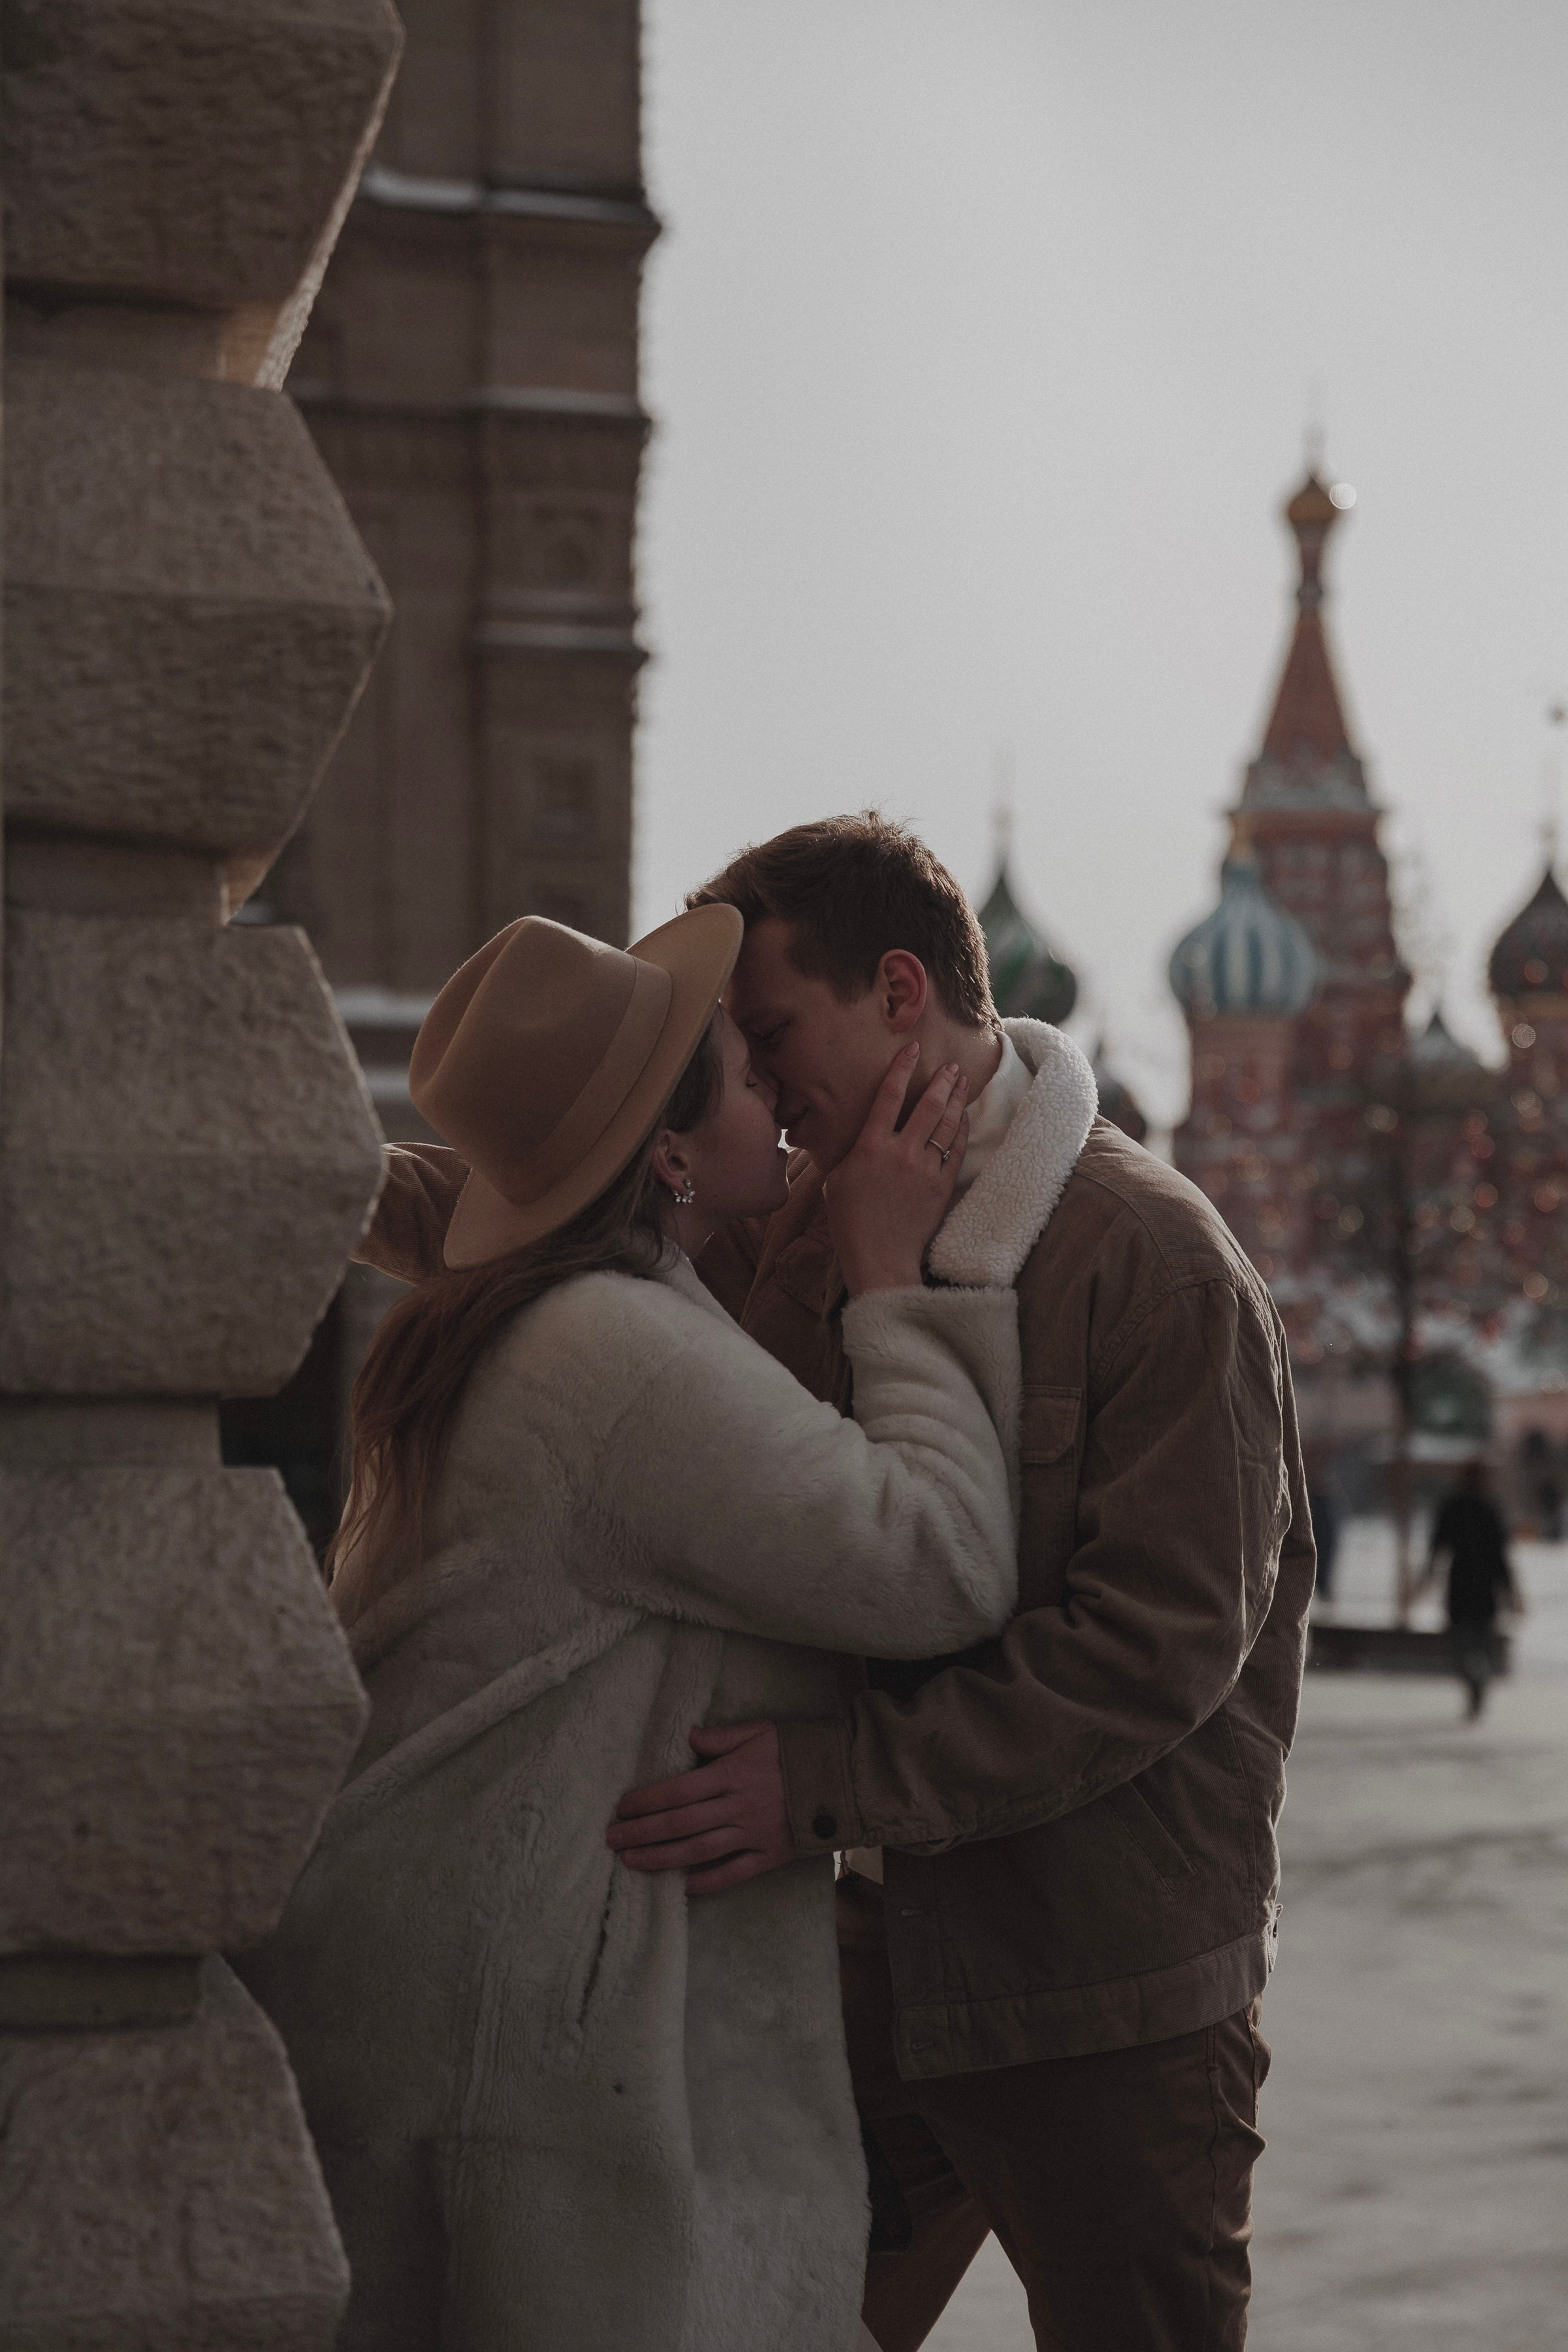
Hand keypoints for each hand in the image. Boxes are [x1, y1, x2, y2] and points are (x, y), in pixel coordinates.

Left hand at [606, 1722, 792, 1894]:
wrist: (844, 1780)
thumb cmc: (797, 1751)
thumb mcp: (761, 1731)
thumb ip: (722, 1736)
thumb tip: (688, 1736)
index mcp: (733, 1774)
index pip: (679, 1790)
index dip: (647, 1801)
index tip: (621, 1808)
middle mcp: (739, 1806)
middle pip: (681, 1824)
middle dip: (642, 1833)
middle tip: (612, 1840)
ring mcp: (754, 1834)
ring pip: (699, 1851)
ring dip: (662, 1858)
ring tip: (632, 1862)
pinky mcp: (770, 1856)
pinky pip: (733, 1873)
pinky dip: (706, 1882)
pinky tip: (681, 1885)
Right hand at [824, 1044, 968, 1293]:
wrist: (879, 1259)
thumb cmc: (850, 1222)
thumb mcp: (836, 1180)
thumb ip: (847, 1152)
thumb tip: (849, 1135)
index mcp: (870, 1146)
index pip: (888, 1095)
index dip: (902, 1068)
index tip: (913, 1048)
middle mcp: (900, 1151)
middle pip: (927, 1105)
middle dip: (942, 1080)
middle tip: (951, 1065)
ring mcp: (925, 1169)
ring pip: (946, 1124)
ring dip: (957, 1099)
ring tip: (963, 1082)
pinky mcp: (942, 1186)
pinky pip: (956, 1150)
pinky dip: (962, 1130)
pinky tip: (965, 1117)